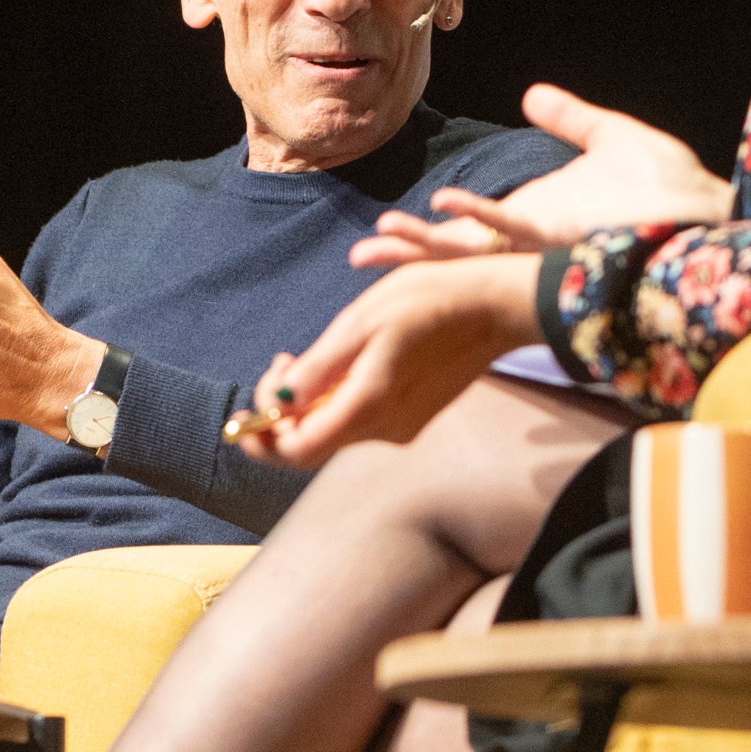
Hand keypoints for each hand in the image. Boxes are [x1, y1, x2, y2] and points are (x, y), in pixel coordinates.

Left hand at [238, 254, 540, 464]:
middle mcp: (386, 429)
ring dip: (306, 404)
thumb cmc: (428, 302)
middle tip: (274, 369)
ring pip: (334, 432)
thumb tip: (279, 402)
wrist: (495, 306)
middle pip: (312, 447)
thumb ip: (318, 367)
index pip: (297, 450)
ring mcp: (403, 426)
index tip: (255, 396)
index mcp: (368, 407)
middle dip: (280, 417)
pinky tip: (335, 366)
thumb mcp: (361, 323)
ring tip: (297, 358)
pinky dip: (333, 401)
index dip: (264, 434)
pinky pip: (358, 421)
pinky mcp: (413, 416)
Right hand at [349, 83, 732, 268]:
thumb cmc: (674, 191)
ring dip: (429, 244)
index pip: (470, 227)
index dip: (429, 228)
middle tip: (361, 255)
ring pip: (475, 250)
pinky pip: (516, 231)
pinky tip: (449, 206)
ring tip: (382, 239)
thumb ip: (571, 119)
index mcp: (539, 220)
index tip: (385, 230)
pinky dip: (481, 218)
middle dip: (411, 253)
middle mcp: (536, 240)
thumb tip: (531, 94)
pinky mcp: (570, 241)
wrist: (714, 215)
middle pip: (459, 249)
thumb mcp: (614, 139)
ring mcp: (549, 244)